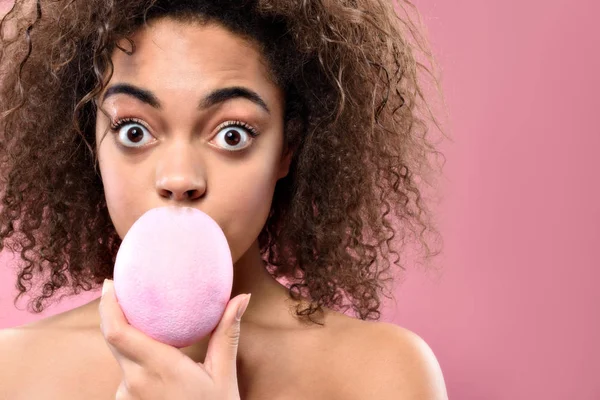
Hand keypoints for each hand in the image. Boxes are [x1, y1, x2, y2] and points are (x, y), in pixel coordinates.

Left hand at [99, 279, 250, 399]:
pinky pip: (125, 373)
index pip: (118, 333)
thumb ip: (228, 334)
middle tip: (121, 287)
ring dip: (128, 338)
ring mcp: (127, 397)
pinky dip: (134, 358)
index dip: (107, 306)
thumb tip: (241, 298)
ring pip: (120, 357)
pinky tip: (151, 353)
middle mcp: (135, 383)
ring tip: (144, 319)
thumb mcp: (223, 374)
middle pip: (113, 339)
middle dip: (113, 312)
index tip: (110, 283)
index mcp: (159, 369)